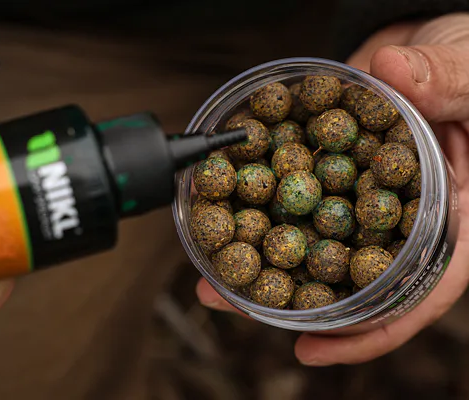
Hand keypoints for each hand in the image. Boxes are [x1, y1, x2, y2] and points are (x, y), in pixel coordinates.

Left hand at [196, 12, 468, 365]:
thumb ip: (443, 83)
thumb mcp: (468, 70)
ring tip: (212, 278)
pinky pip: (291, 193)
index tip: (314, 348)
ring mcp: (355, 196)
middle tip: (238, 307)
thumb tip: (396, 73)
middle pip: (350, 277)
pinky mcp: (324, 170)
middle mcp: (396, 215)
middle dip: (293, 300)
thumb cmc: (464, 62)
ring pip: (312, 241)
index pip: (420, 290)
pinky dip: (258, 205)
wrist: (422, 46)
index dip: (371, 327)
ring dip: (262, 260)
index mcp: (450, 214)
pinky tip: (221, 215)